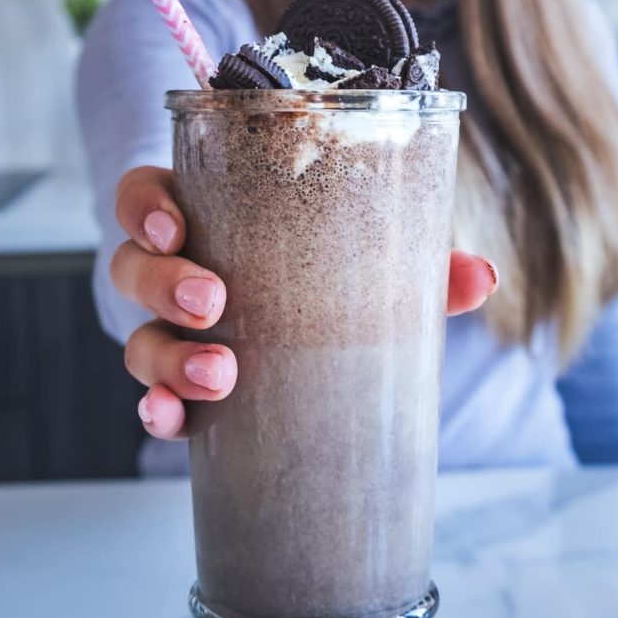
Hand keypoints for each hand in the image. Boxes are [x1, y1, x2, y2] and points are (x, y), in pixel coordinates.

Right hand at [111, 165, 499, 443]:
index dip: (144, 208)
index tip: (173, 226)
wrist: (308, 329)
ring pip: (138, 335)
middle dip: (166, 285)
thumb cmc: (326, 265)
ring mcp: (171, 329)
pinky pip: (152, 396)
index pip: (145, 196)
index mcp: (206, 214)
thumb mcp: (362, 251)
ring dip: (168, 356)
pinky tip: (172, 420)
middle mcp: (176, 269)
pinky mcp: (179, 383)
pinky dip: (158, 411)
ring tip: (219, 373)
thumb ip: (417, 258)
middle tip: (216, 302)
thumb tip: (483, 276)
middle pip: (134, 267)